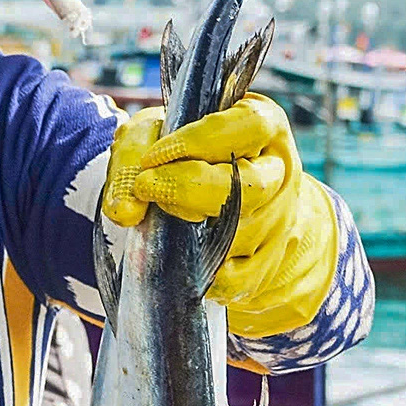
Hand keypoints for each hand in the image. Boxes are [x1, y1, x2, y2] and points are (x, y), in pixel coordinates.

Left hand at [102, 93, 336, 334]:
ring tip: (163, 221)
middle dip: (191, 191)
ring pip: (242, 235)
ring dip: (193, 234)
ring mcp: (279, 218)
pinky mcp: (268, 260)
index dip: (199, 141)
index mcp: (264, 125)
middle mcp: (280, 171)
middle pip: (252, 188)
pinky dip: (204, 275)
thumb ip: (131, 157)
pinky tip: (182, 260)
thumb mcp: (152, 134)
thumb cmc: (178, 150)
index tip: (153, 158)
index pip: (249, 127)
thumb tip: (125, 210)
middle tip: (147, 187)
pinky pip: (240, 279)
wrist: (201, 189)